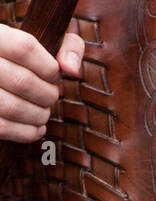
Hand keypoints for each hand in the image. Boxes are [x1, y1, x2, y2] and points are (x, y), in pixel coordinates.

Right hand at [0, 22, 82, 142]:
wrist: (0, 66)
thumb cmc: (22, 54)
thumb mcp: (44, 35)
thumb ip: (68, 45)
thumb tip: (71, 70)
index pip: (24, 48)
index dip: (49, 67)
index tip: (54, 76)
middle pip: (22, 81)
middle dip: (47, 95)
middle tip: (50, 96)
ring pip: (12, 107)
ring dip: (39, 115)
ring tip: (43, 111)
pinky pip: (2, 128)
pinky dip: (27, 133)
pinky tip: (37, 128)